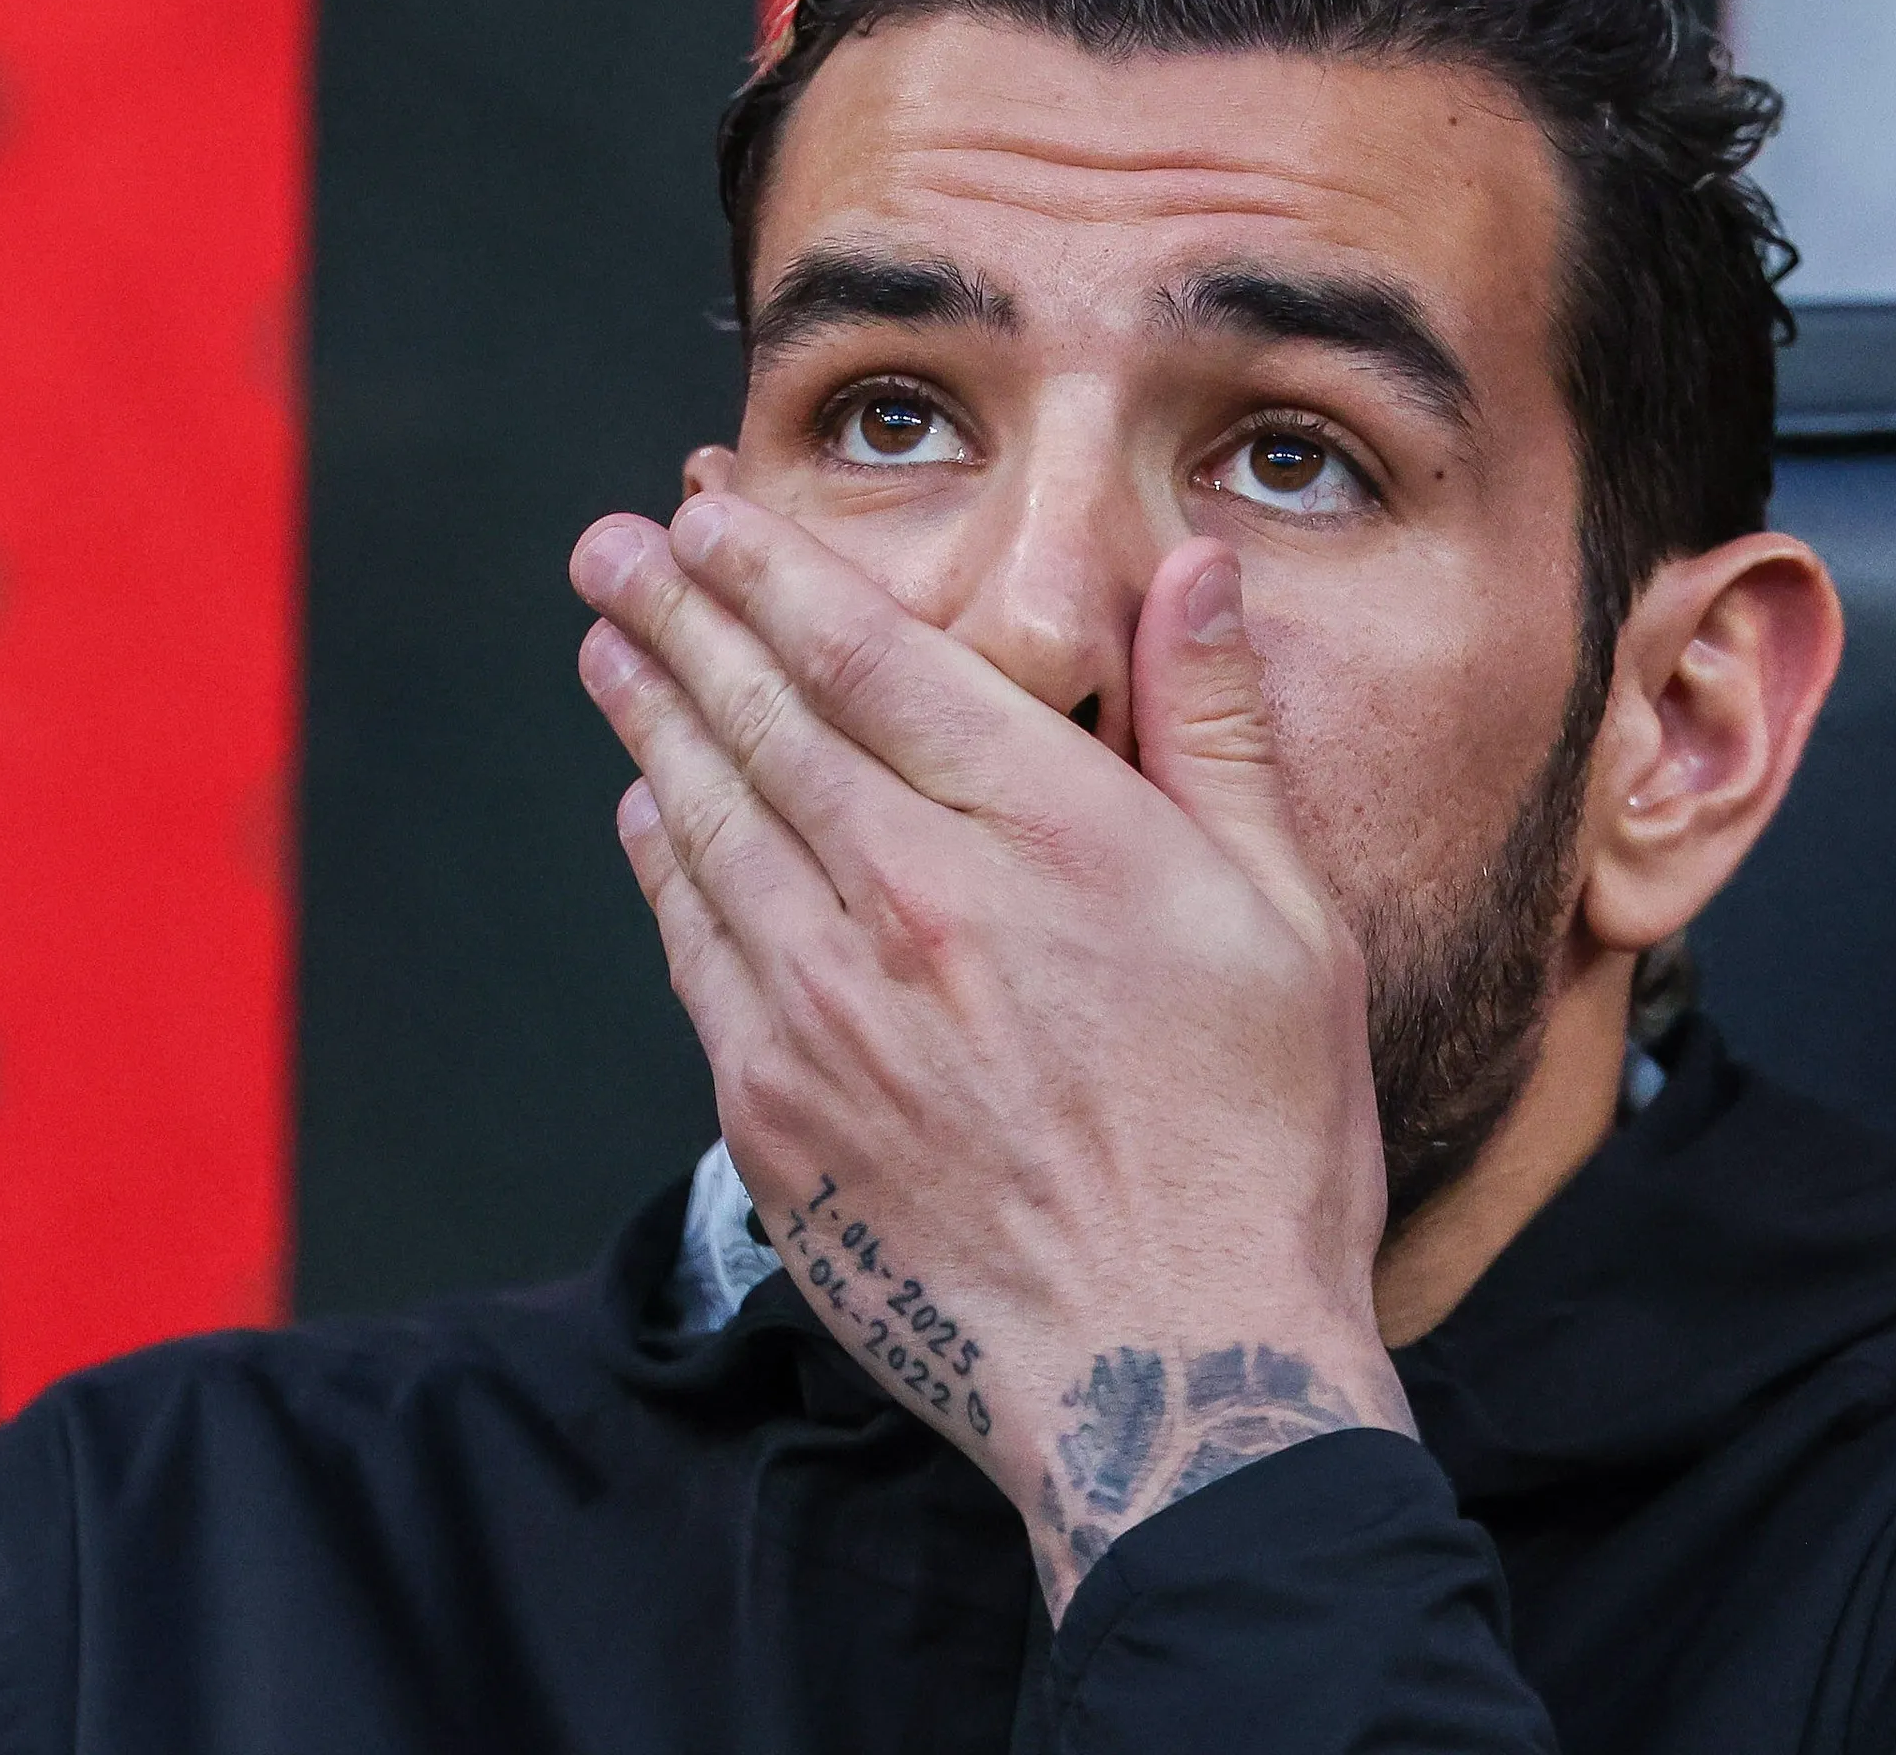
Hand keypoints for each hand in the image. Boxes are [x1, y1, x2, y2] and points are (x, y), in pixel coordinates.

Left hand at [570, 493, 1410, 1610]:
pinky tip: (646, 816)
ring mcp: (826, 1013)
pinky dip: (660, 868)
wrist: (1173, 1376)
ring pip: (709, 827)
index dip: (772, 576)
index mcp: (1046, 834)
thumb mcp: (1288, 918)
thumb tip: (1192, 571)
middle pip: (761, 723)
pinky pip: (695, 954)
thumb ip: (1217, 730)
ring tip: (607, 651)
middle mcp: (913, 902)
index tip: (709, 519)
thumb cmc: (1255, 1148)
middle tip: (607, 551)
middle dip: (675, 619)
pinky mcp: (776, 1116)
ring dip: (648, 723)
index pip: (871, 658)